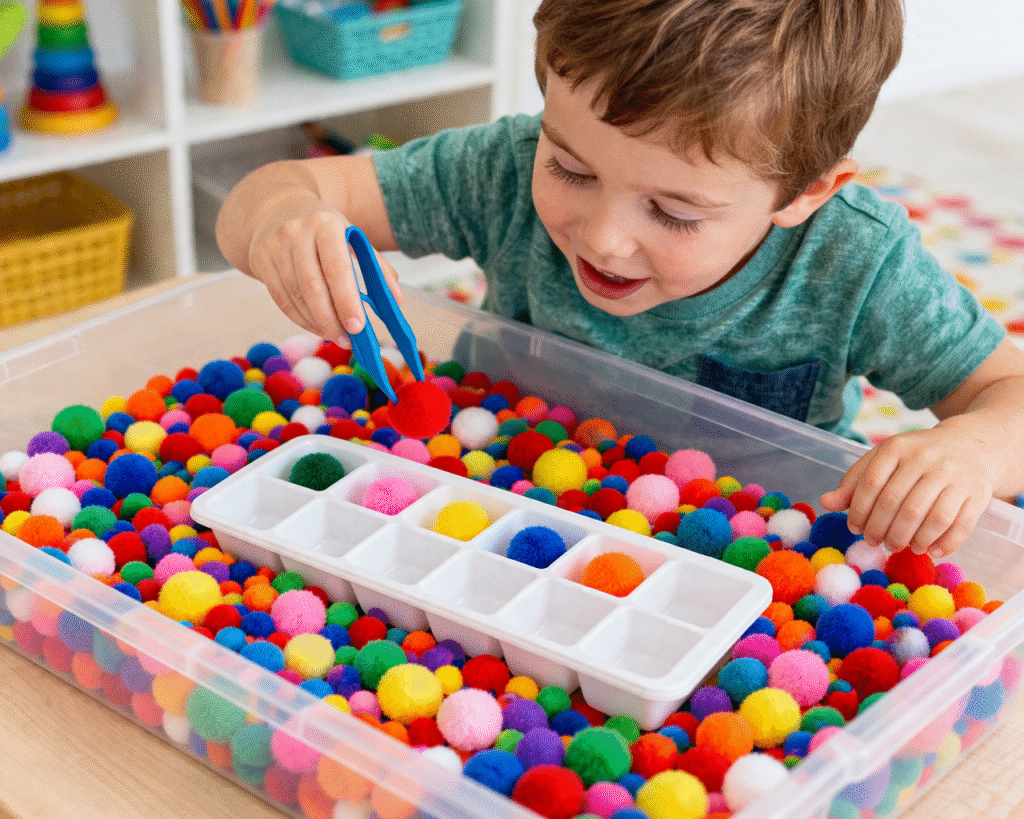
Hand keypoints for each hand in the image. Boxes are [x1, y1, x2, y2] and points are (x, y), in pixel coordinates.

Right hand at [247, 202, 401, 347]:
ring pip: (296, 298)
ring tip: (336, 336)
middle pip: (313, 288)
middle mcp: (296, 233)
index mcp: (326, 224)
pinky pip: (281, 300)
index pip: (337, 269)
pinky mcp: (260, 261)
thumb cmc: (323, 228)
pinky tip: (317, 326)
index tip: (359, 327)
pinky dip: (301, 319)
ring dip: (317, 323)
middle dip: (332, 320)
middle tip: (348, 340)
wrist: (276, 208)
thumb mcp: (351, 236)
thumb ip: (376, 266)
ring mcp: (274, 247)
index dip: (347, 301)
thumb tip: (396, 298)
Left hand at [820, 424, 995, 556]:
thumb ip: (855, 482)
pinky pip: (959, 525)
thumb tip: (825, 503)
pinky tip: (928, 550)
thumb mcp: (884, 460)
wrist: (973, 445)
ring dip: (909, 540)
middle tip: (876, 543)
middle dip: (881, 530)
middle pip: (897, 504)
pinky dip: (942, 544)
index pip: (871, 483)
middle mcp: (926, 458)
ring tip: (899, 547)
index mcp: (897, 447)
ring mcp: (955, 475)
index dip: (859, 511)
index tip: (855, 528)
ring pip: (928, 517)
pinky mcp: (978, 493)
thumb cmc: (916, 458)